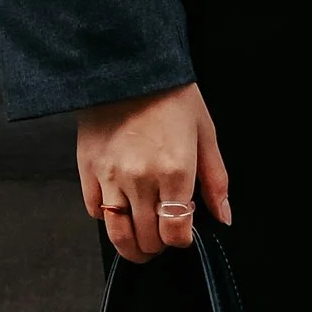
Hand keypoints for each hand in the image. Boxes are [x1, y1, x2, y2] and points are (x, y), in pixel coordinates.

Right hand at [76, 82, 229, 263]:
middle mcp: (141, 180)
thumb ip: (215, 180)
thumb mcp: (205, 133)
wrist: (128, 67)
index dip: (181, 240)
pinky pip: (95, 209)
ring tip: (140, 243)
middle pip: (148, 238)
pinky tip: (119, 208)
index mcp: (176, 172)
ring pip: (117, 233)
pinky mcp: (87, 169)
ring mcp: (111, 177)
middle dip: (158, 245)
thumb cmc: (171, 95)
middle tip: (163, 236)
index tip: (183, 233)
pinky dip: (107, 216)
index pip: (176, 232)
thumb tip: (224, 216)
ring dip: (131, 245)